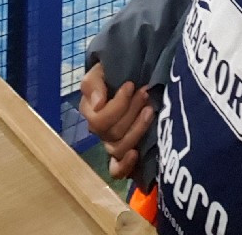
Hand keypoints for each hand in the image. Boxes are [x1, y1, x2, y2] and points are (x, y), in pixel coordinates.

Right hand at [79, 62, 155, 178]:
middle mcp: (101, 132)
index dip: (118, 105)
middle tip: (145, 92)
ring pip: (119, 148)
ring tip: (150, 110)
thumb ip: (94, 84)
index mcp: (91, 113)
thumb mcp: (100, 71)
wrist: (130, 76)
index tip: (132, 84)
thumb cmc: (112, 74)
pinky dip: (125, 165)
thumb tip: (98, 104)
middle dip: (132, 111)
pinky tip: (136, 153)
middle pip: (113, 134)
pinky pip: (117, 171)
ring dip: (137, 129)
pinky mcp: (126, 153)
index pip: (100, 121)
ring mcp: (113, 143)